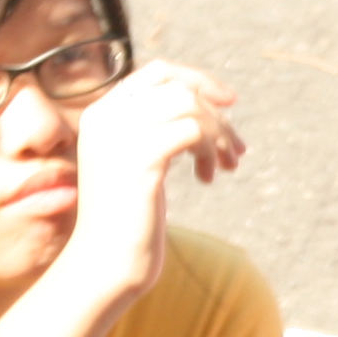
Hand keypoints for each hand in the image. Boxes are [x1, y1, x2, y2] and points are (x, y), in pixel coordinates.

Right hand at [62, 60, 241, 297]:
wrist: (104, 264)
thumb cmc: (128, 220)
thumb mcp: (138, 162)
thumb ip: (158, 129)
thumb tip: (211, 101)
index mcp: (100, 114)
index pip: (157, 72)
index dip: (198, 79)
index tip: (229, 102)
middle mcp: (105, 118)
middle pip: (178, 86)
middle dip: (217, 113)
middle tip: (237, 149)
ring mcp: (119, 137)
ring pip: (189, 105)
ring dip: (219, 134)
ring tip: (226, 166)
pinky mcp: (139, 160)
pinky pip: (193, 131)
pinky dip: (212, 151)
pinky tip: (209, 177)